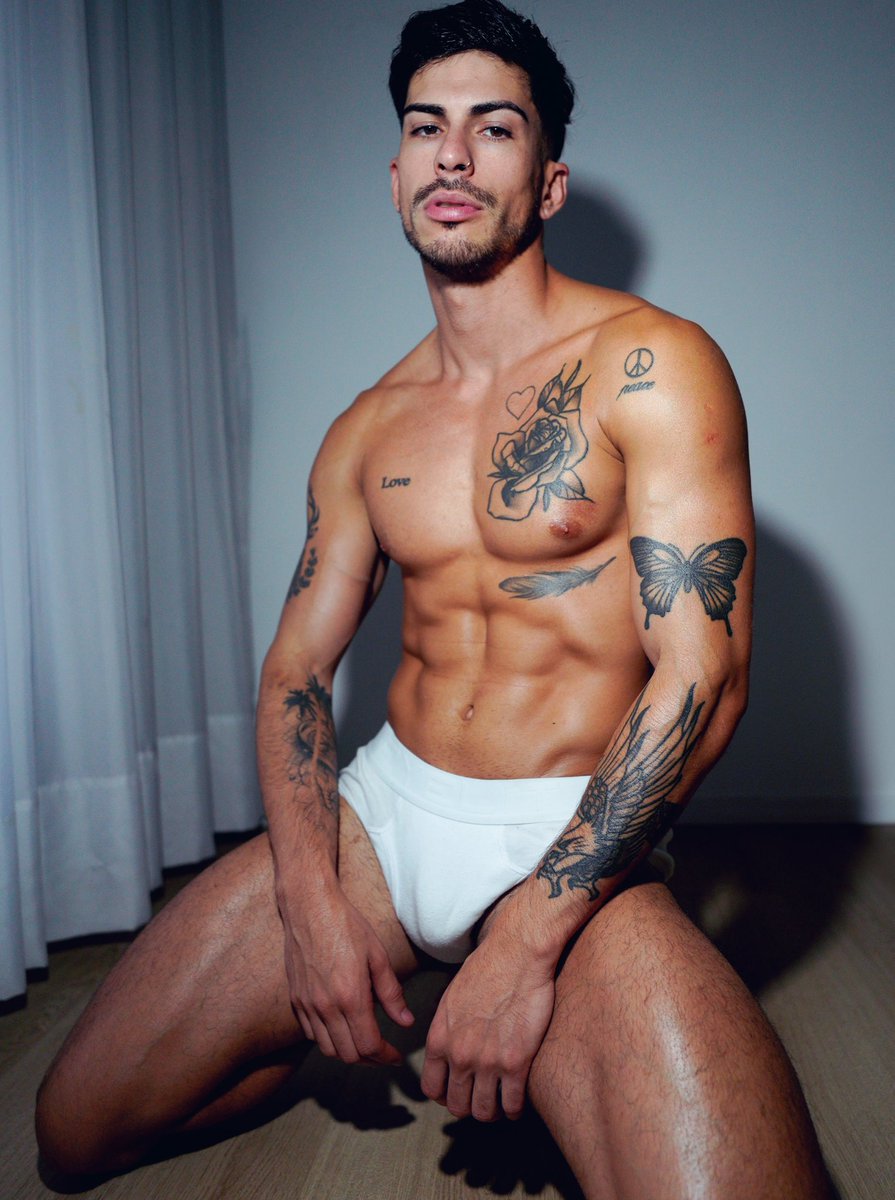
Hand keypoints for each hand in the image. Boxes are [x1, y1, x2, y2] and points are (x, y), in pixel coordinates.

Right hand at [280, 887, 412, 1065]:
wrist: (309, 906)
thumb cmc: (346, 925)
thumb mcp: (377, 955)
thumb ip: (391, 992)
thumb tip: (405, 1021)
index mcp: (350, 996)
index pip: (369, 1045)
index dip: (386, 1056)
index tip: (396, 1055)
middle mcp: (326, 1006)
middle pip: (348, 1055)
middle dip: (369, 1058)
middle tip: (383, 1051)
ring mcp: (307, 1005)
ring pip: (328, 1049)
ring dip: (348, 1052)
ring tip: (363, 1041)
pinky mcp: (296, 1000)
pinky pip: (311, 1034)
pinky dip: (328, 1039)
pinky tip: (341, 1025)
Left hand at [421, 936, 554, 1120]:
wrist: (517, 953)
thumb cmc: (487, 967)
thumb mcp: (452, 997)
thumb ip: (448, 1029)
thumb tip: (449, 1046)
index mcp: (440, 1038)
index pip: (431, 1088)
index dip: (445, 1095)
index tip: (458, 1092)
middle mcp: (459, 1055)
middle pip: (457, 1106)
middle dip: (469, 1106)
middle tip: (482, 1099)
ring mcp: (487, 1061)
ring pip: (483, 1111)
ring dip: (492, 1111)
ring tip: (500, 1103)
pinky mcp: (516, 1062)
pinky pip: (512, 1105)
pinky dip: (514, 1109)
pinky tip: (518, 1101)